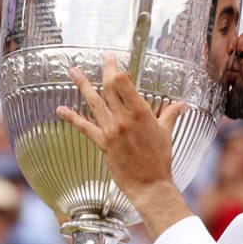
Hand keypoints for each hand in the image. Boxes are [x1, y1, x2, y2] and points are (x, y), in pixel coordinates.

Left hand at [55, 54, 189, 227]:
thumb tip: (181, 104)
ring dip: (83, 85)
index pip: (123, 83)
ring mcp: (111, 130)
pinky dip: (72, 117)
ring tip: (73, 71)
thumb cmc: (160, 159)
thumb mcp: (166, 132)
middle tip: (100, 58)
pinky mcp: (103, 143)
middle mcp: (124, 118)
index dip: (116, 69)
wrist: (150, 185)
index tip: (113, 60)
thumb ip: (170, 114)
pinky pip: (84, 127)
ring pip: (94, 102)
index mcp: (141, 112)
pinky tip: (61, 109)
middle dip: (103, 70)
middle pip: (108, 88)